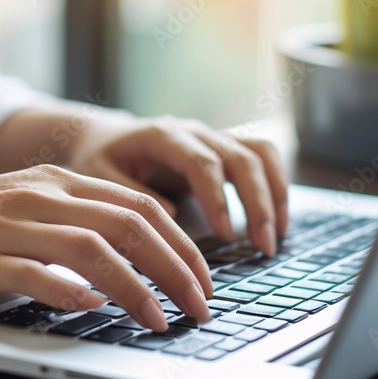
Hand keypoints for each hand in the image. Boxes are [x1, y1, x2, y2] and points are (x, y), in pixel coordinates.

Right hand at [0, 164, 213, 331]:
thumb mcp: (23, 209)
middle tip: (200, 304)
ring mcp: (9, 224)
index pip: (139, 205)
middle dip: (176, 267)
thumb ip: (72, 225)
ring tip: (160, 318)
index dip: (181, 242)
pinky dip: (69, 290)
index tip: (202, 278)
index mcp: (56, 181)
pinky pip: (35, 272)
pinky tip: (93, 309)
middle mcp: (40, 195)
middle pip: (129, 224)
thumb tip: (125, 264)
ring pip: (93, 248)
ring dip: (136, 286)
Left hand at [69, 115, 288, 255]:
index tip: (226, 235)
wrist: (107, 137)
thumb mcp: (98, 177)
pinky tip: (278, 219)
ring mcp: (214, 136)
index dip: (218, 198)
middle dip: (258, 204)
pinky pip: (263, 156)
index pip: (202, 163)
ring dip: (276, 193)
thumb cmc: (101, 160)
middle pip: (241, 158)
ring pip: (260, 153)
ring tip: (276, 236)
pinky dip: (278, 184)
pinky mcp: (225, 147)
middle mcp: (195, 131)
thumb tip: (172, 216)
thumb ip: (128, 194)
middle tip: (263, 247)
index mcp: (163, 136)